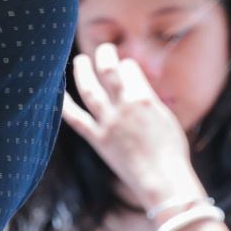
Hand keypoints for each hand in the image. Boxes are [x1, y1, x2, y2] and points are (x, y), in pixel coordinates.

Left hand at [61, 43, 202, 210]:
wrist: (162, 180)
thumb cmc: (171, 151)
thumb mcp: (166, 118)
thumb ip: (147, 99)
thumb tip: (135, 85)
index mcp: (144, 99)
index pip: (129, 69)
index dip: (127, 64)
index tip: (127, 66)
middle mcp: (123, 107)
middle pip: (107, 72)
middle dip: (104, 56)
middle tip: (103, 49)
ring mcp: (108, 123)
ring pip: (88, 90)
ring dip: (81, 72)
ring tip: (79, 61)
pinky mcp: (97, 138)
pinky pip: (75, 118)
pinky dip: (65, 104)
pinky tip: (58, 92)